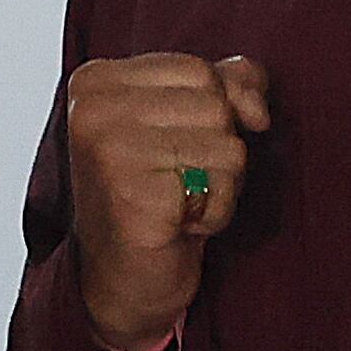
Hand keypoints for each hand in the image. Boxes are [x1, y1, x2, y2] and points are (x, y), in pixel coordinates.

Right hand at [65, 53, 269, 350]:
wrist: (123, 280)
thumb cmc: (156, 193)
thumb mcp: (186, 122)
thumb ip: (227, 86)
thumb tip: (256, 106)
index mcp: (96, 80)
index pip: (200, 70)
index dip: (215, 113)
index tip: (175, 149)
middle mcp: (93, 110)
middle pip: (216, 105)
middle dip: (217, 151)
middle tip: (176, 182)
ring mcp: (109, 152)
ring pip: (227, 145)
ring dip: (219, 184)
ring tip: (178, 203)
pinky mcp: (134, 196)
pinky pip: (220, 187)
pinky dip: (215, 214)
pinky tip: (178, 226)